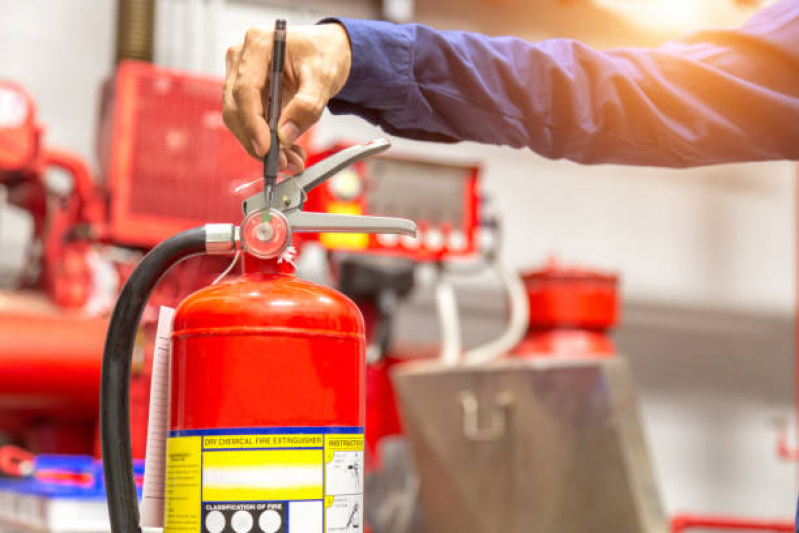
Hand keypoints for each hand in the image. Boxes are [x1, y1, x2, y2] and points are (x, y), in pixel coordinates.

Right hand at [223, 23, 351, 172]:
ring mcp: (240, 74)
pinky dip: (267, 140)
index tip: (266, 149)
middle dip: (258, 141)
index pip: (245, 90)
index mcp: (258, 44)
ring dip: (263, 145)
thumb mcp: (324, 78)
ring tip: (292, 161)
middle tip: (285, 164)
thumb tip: (284, 135)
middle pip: (236, 108)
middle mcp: (242, 57)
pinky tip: (288, 151)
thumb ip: (306, 106)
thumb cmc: (324, 55)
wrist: (326, 51)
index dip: (252, 123)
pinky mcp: (246, 92)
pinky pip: (249, 121)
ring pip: (240, 119)